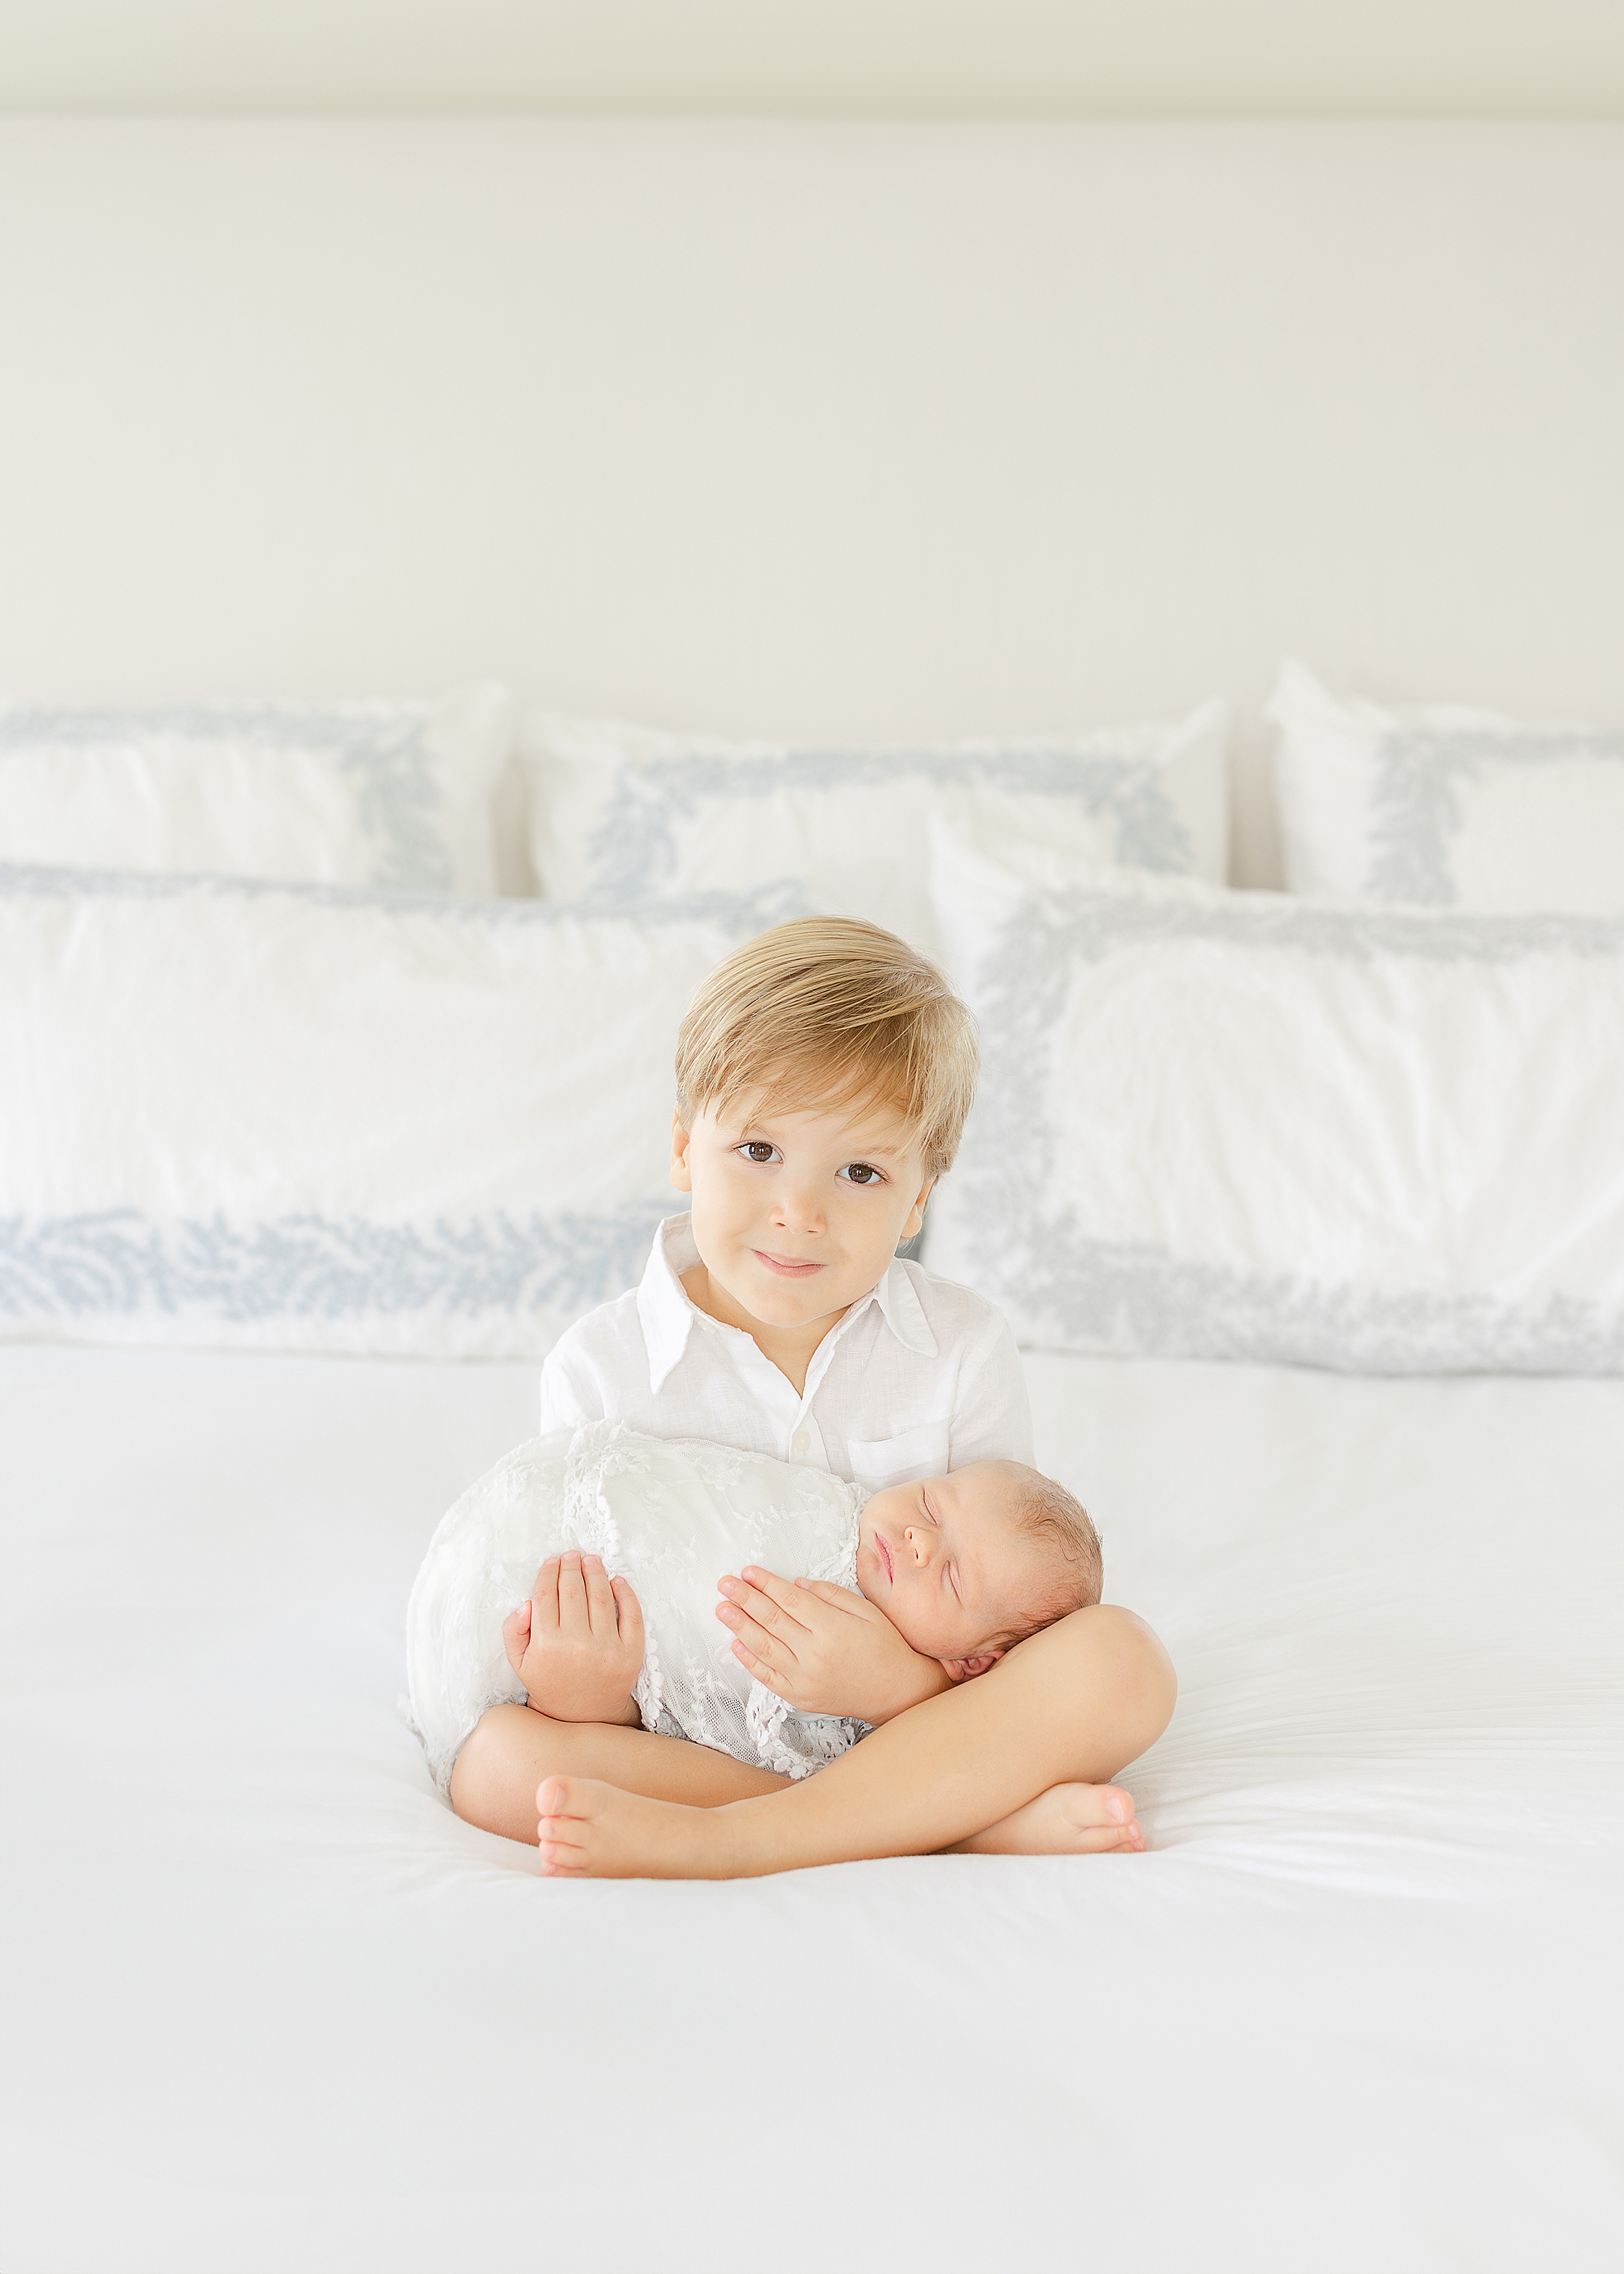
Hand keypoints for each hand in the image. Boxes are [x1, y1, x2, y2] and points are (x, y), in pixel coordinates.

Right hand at [503, 1553, 643, 1724]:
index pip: (546, 1596)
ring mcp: (607, 1648)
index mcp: (547, 1645)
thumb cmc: (549, 1681)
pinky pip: (631, 1614)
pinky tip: (616, 1580)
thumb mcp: (520, 1662)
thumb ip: (513, 1630)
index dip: (549, 1573)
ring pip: (601, 1597)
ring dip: (596, 1572)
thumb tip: (527, 1602)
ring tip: (592, 1560)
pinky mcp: (631, 1653)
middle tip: (571, 1555)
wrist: (582, 1715)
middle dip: (571, 1567)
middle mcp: (577, 1645)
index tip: (552, 1561)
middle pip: (573, 1591)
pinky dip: (625, 1593)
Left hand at [715, 1567, 951, 1725]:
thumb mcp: (866, 1611)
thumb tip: (796, 1584)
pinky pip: (767, 1677)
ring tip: (722, 1608)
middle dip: (745, 1599)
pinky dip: (750, 1660)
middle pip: (772, 1621)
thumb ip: (830, 1595)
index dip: (767, 1584)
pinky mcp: (800, 1696)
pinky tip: (736, 1643)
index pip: (790, 1601)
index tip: (748, 1571)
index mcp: (832, 1629)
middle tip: (725, 1583)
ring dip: (740, 1626)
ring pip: (764, 1648)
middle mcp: (815, 1654)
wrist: (896, 1691)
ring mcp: (805, 1678)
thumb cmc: (885, 1645)